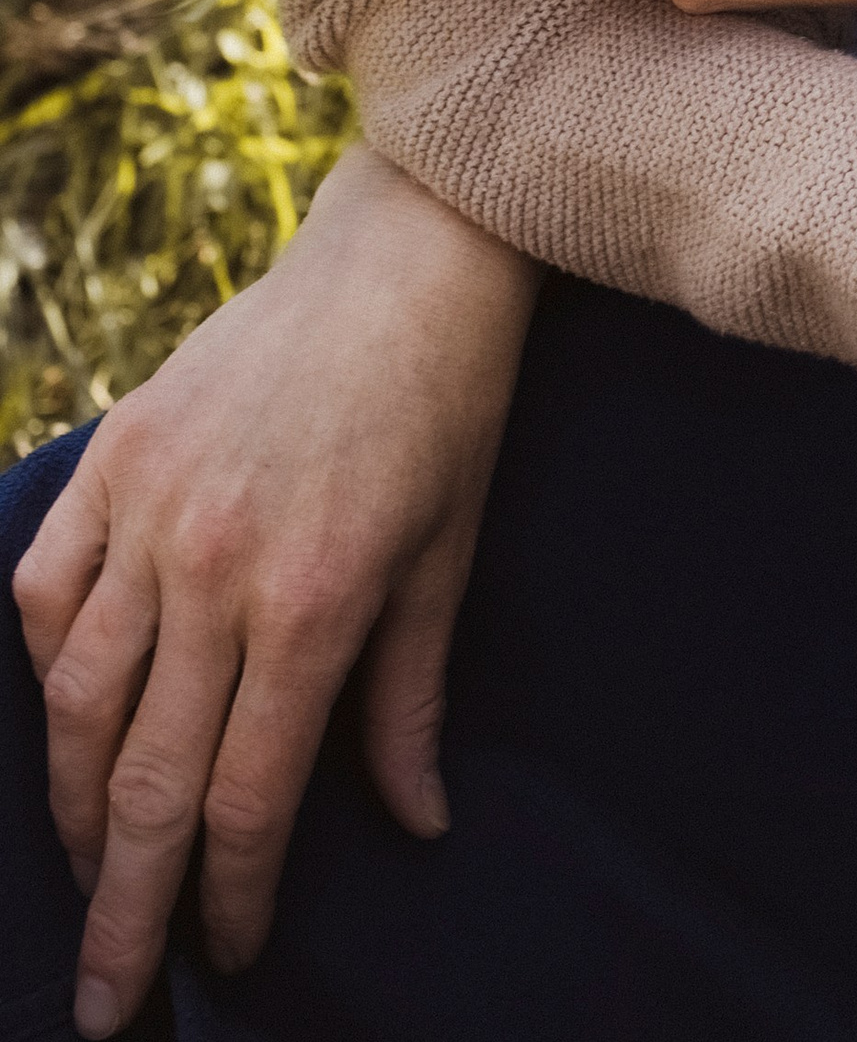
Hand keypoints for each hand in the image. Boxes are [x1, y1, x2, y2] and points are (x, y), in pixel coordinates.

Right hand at [11, 147, 537, 1032]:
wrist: (408, 251)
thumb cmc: (449, 404)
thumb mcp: (451, 556)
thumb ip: (412, 702)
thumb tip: (418, 827)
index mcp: (315, 598)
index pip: (244, 797)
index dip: (230, 895)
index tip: (228, 956)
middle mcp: (215, 562)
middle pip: (141, 779)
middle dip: (120, 907)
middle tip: (103, 1005)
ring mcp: (150, 504)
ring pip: (74, 699)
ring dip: (72, 807)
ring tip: (88, 873)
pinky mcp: (112, 453)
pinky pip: (44, 590)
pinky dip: (42, 664)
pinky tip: (67, 719)